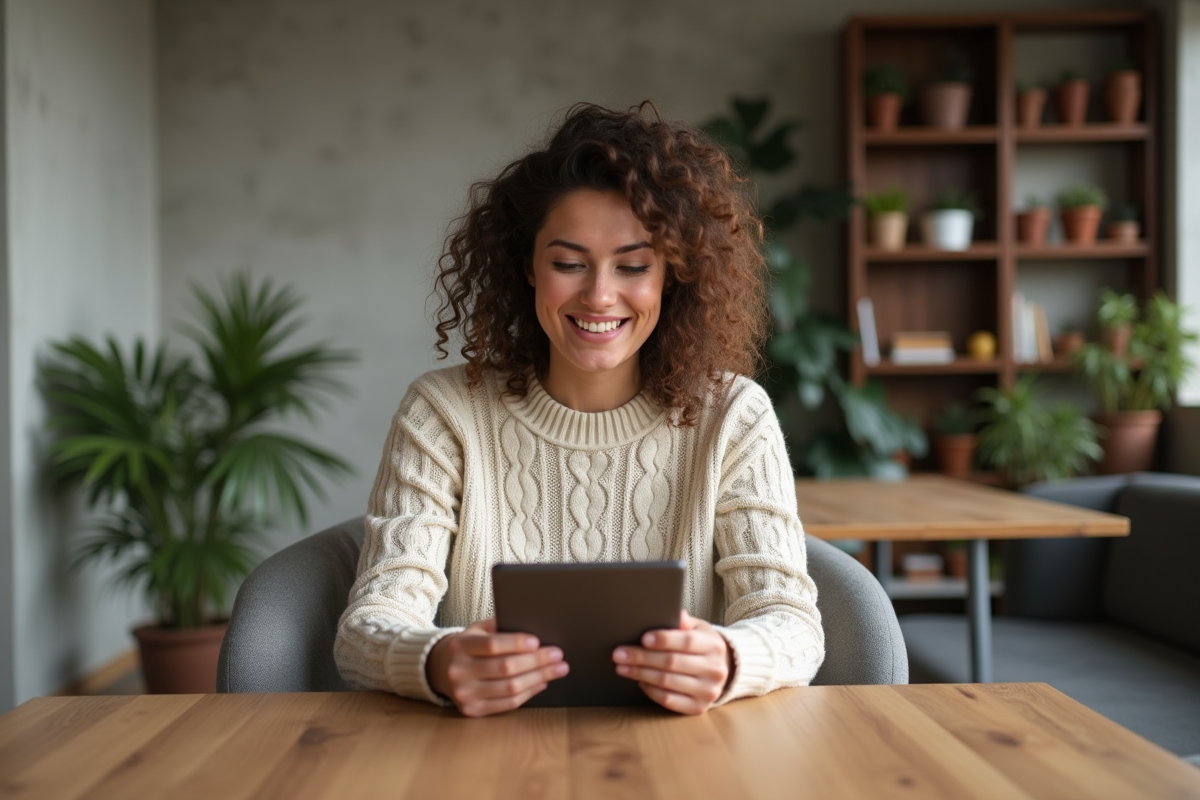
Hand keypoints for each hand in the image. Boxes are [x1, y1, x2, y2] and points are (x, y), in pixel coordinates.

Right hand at [426, 618, 568, 716]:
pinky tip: (542, 683)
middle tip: (558, 655)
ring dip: (539, 678)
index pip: (492, 645)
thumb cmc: (469, 645)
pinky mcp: (472, 710)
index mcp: (459, 646)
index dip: (516, 643)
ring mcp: (464, 694)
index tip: (538, 641)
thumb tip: (535, 626)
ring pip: (510, 688)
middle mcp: (458, 671)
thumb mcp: (477, 629)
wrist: (441, 669)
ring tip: (558, 669)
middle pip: (505, 668)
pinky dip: (529, 692)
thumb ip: (500, 626)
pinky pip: (507, 704)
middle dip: (537, 661)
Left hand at [612, 611, 733, 714]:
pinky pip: (668, 700)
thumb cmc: (702, 645)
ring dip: (640, 674)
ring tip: (622, 667)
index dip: (663, 640)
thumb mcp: (697, 628)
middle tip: (619, 654)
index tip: (643, 638)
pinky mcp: (698, 708)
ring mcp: (707, 691)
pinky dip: (650, 690)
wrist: (721, 670)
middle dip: (641, 658)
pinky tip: (640, 681)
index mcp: (714, 645)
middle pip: (672, 662)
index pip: (687, 642)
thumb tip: (671, 611)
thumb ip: (684, 621)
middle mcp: (714, 670)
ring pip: (667, 682)